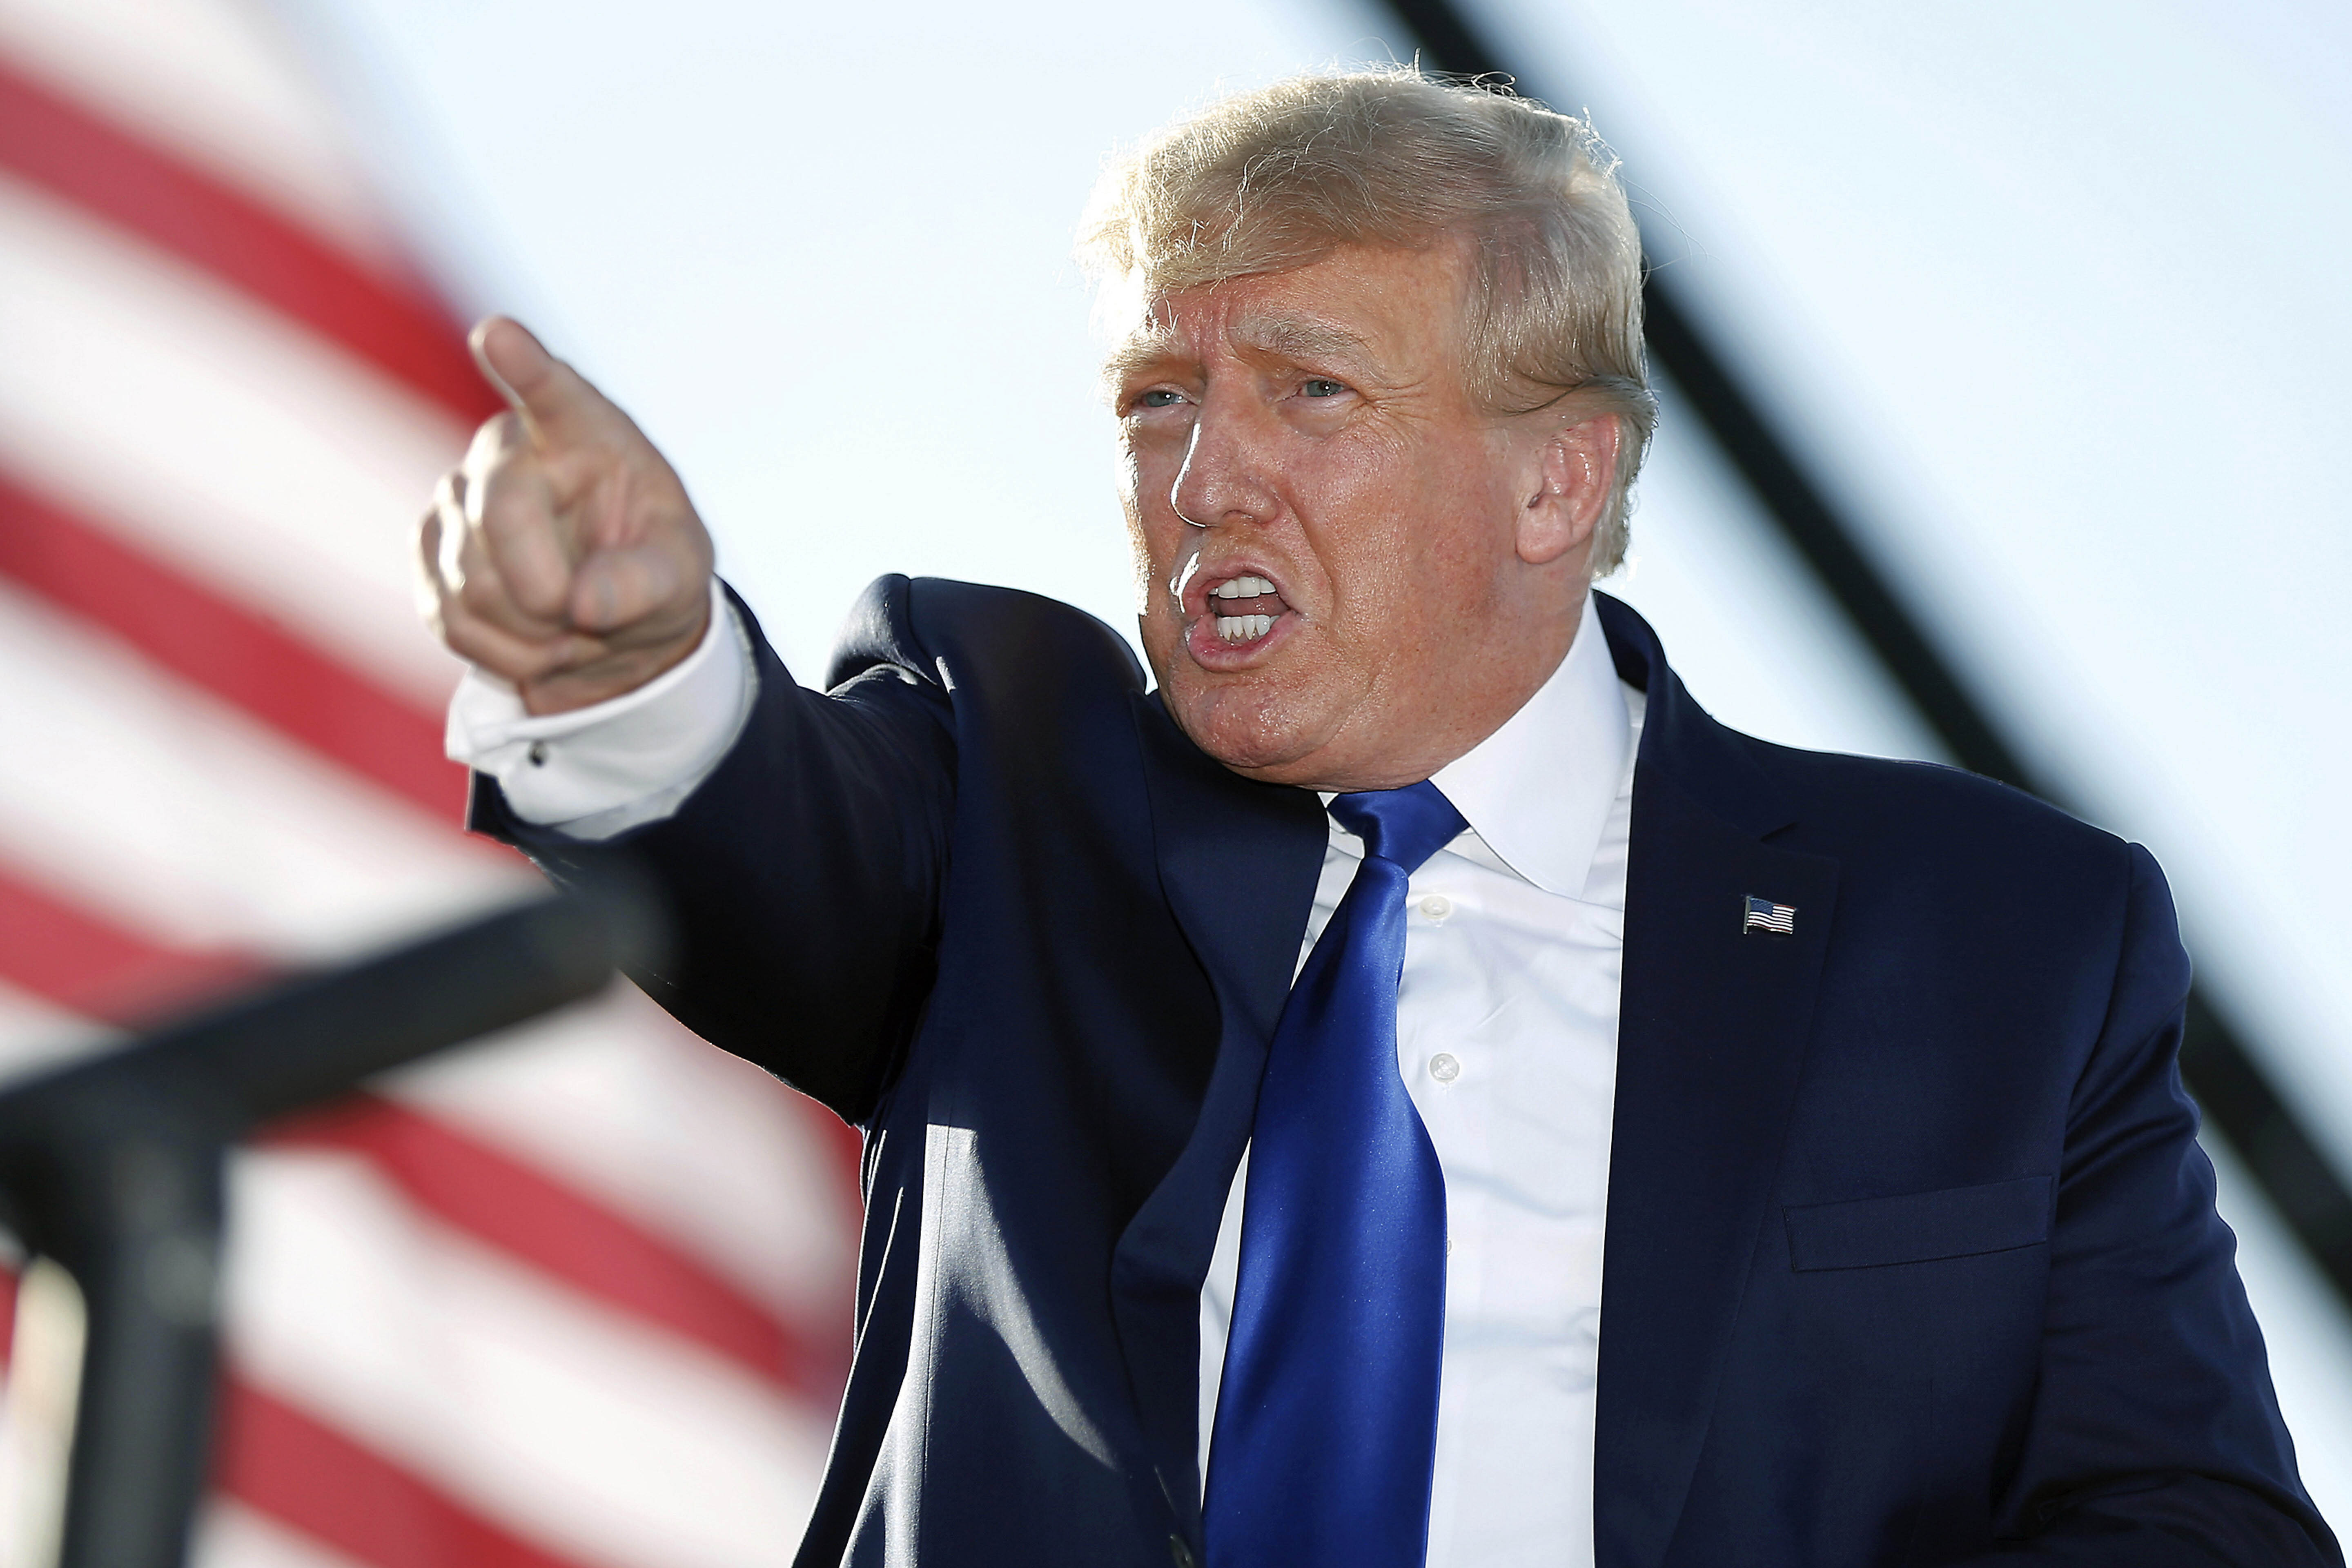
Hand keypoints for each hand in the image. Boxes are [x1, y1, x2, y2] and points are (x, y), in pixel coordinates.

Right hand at [417, 318, 714, 713]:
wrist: (612, 626)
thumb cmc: (652, 572)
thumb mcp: (679, 577)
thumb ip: (644, 582)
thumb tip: (582, 603)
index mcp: (582, 431)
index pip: (551, 392)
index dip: (524, 365)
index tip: (499, 336)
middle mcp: (508, 449)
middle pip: (499, 513)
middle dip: (546, 591)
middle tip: (586, 617)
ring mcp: (457, 497)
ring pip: (470, 580)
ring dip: (531, 632)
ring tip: (569, 625)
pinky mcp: (428, 550)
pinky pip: (447, 616)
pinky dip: (500, 653)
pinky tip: (534, 642)